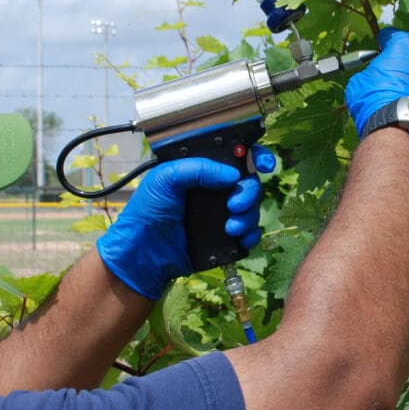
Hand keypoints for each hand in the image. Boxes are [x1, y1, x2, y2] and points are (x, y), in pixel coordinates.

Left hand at [97, 147, 275, 298]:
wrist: (145, 253)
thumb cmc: (148, 210)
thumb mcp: (165, 179)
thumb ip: (198, 169)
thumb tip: (233, 175)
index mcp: (203, 170)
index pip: (235, 156)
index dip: (255, 156)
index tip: (263, 163)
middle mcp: (216, 190)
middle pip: (250, 183)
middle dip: (249, 192)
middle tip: (234, 204)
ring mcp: (222, 214)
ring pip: (252, 208)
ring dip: (248, 216)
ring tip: (230, 227)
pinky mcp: (226, 238)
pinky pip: (250, 233)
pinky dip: (250, 235)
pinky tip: (239, 238)